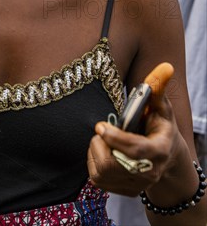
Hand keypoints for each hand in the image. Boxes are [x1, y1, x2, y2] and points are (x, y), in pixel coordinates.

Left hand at [87, 63, 179, 195]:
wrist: (165, 158)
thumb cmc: (159, 127)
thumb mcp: (161, 107)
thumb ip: (158, 88)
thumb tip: (165, 67)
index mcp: (159, 151)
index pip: (135, 150)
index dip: (115, 138)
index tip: (100, 125)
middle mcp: (149, 173)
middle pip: (113, 164)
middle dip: (101, 144)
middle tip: (101, 130)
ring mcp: (136, 185)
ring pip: (102, 172)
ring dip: (95, 152)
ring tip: (103, 140)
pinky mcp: (124, 191)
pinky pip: (97, 179)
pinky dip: (93, 163)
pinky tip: (102, 151)